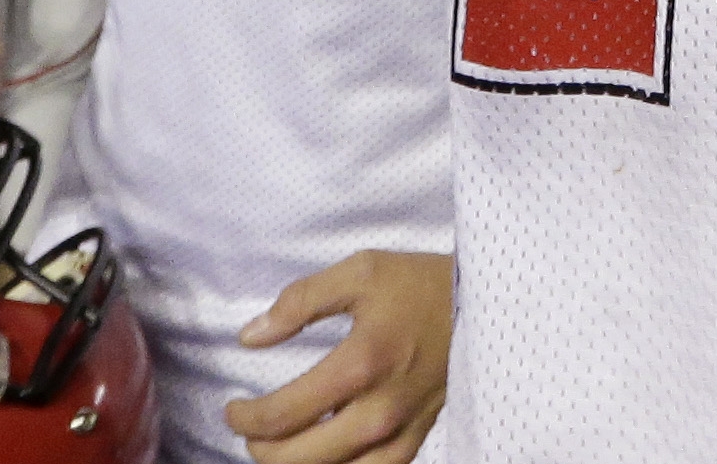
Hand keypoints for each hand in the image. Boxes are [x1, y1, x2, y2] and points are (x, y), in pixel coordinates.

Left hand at [230, 247, 455, 463]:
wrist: (484, 304)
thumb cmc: (419, 284)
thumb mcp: (360, 271)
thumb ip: (299, 302)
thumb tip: (250, 337)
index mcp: (359, 364)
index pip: (281, 415)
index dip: (245, 418)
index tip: (233, 407)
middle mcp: (377, 410)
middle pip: (297, 458)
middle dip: (260, 448)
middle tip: (251, 428)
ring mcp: (399, 432)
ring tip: (280, 446)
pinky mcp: (416, 440)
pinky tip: (324, 457)